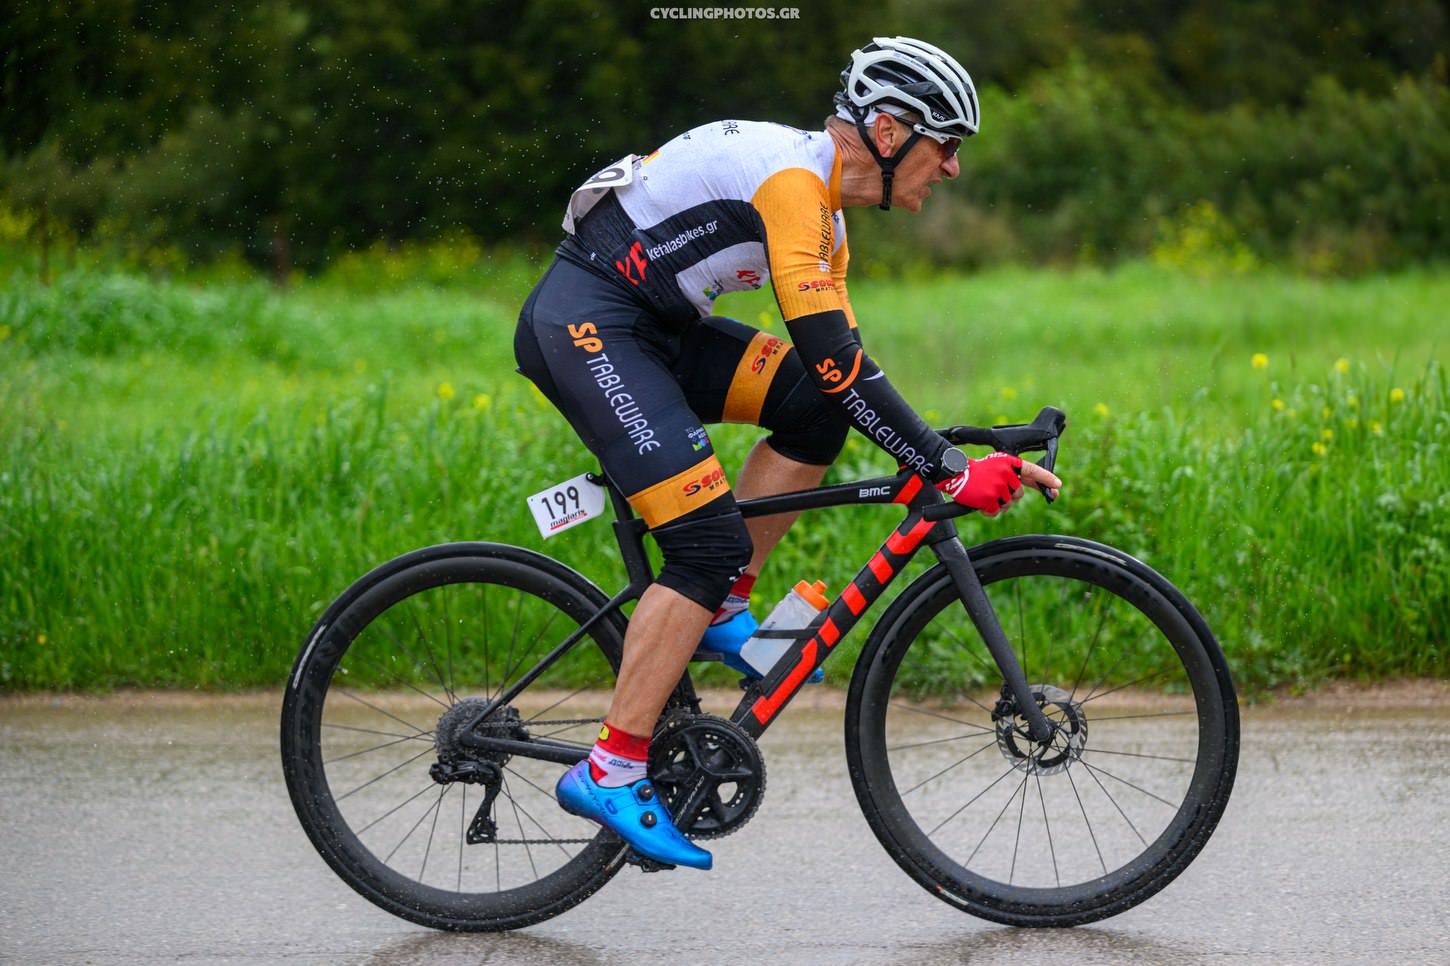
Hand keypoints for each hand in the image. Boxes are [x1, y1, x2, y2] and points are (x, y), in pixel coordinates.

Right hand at [936, 452, 1061, 515]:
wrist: (954, 473)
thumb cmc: (976, 471)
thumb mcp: (998, 465)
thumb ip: (1016, 474)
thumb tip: (1037, 486)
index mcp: (1009, 463)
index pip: (1032, 470)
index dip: (1046, 478)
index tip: (1057, 485)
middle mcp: (1006, 473)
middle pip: (1019, 494)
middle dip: (1010, 497)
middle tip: (995, 491)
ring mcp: (998, 486)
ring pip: (1008, 504)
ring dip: (998, 504)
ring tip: (985, 494)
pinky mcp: (989, 498)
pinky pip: (995, 512)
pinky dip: (988, 511)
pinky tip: (980, 503)